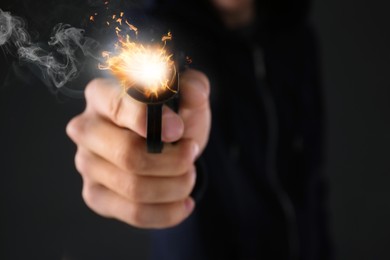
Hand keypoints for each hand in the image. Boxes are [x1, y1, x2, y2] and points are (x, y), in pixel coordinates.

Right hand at [66, 69, 210, 228]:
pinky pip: (134, 213)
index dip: (151, 121)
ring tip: (189, 174)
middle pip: (127, 155)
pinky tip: (184, 202)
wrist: (165, 147)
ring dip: (175, 185)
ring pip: (134, 188)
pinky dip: (168, 212)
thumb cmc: (171, 119)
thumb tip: (194, 91)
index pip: (118, 107)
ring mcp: (87, 165)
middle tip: (192, 152)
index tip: (179, 130)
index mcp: (102, 96)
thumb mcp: (187, 98)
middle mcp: (87, 129)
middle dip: (172, 160)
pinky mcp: (95, 195)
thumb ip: (194, 87)